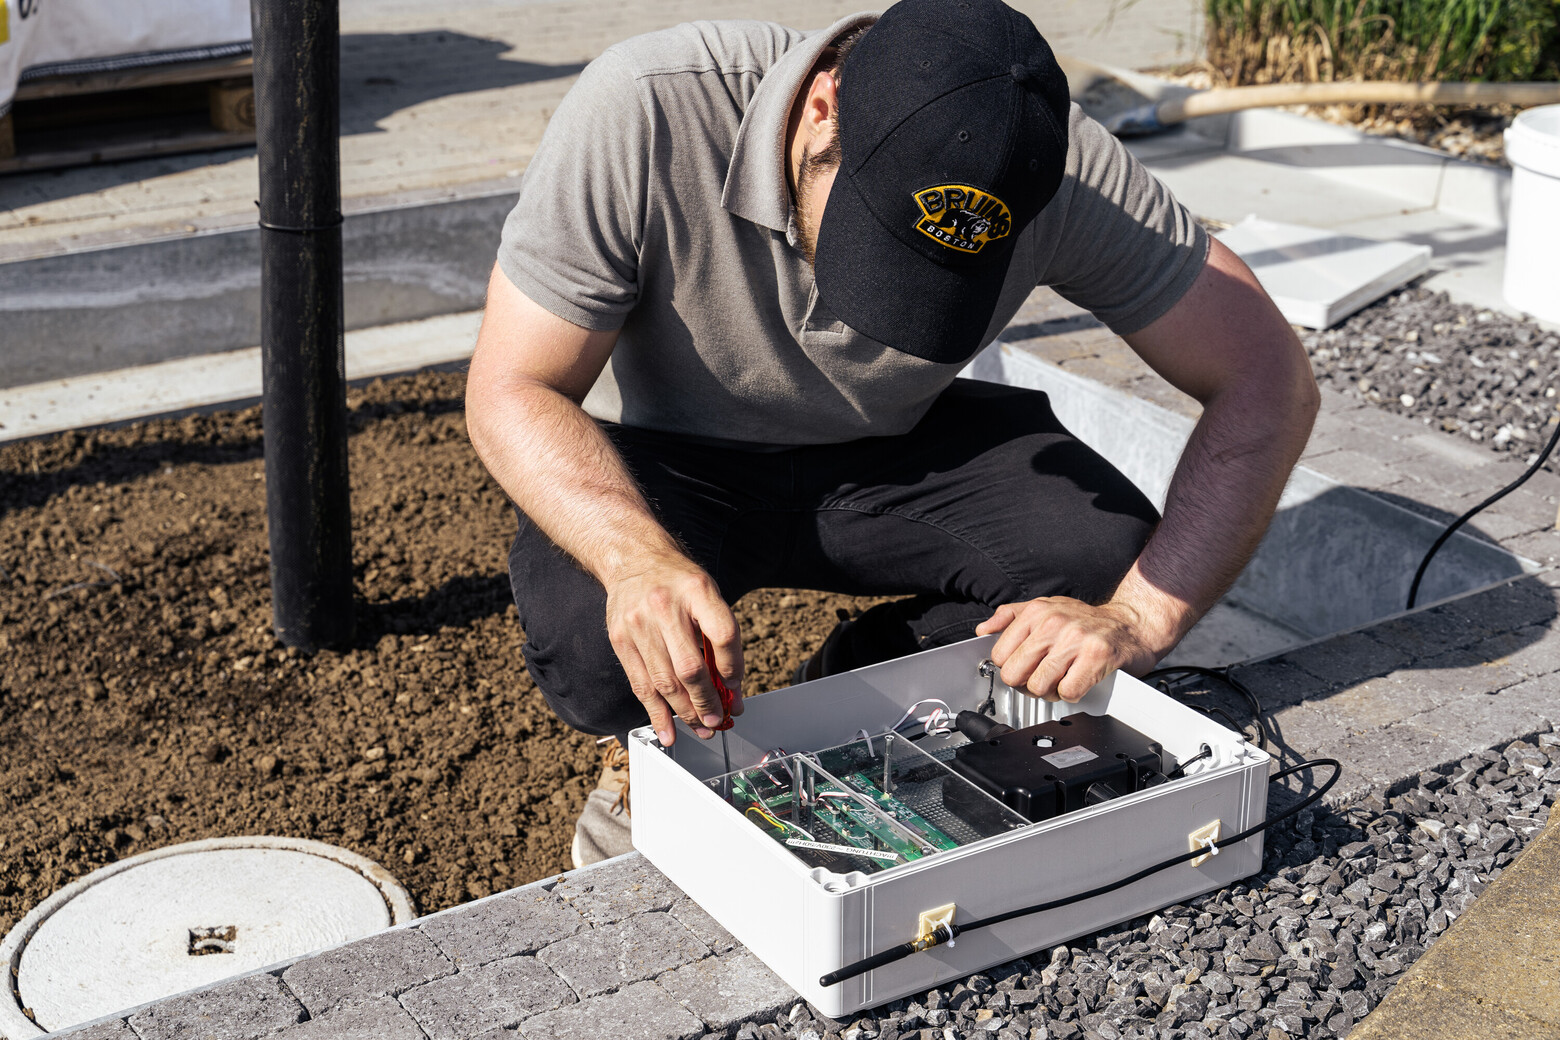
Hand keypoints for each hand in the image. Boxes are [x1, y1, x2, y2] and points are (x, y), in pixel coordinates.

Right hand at [604, 553, 742, 744]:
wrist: (633, 559)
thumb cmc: (677, 581)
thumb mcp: (706, 592)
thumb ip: (719, 634)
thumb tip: (730, 685)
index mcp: (696, 589)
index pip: (722, 634)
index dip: (733, 667)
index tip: (735, 687)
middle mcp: (665, 607)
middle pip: (691, 667)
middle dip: (708, 702)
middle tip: (718, 719)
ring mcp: (639, 624)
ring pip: (665, 682)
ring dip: (686, 713)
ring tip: (701, 727)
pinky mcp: (620, 640)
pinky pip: (640, 685)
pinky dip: (656, 713)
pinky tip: (668, 730)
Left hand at [975, 596, 1158, 702]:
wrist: (1132, 624)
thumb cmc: (1087, 621)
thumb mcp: (1046, 608)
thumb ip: (1010, 616)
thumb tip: (983, 629)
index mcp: (1037, 612)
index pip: (999, 655)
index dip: (1011, 668)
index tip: (1024, 669)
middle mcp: (1053, 622)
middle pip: (1015, 674)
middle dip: (1026, 683)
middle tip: (1042, 678)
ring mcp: (1075, 639)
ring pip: (1039, 686)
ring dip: (1050, 692)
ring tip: (1062, 680)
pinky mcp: (1097, 656)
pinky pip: (1068, 692)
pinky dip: (1072, 694)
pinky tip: (1078, 682)